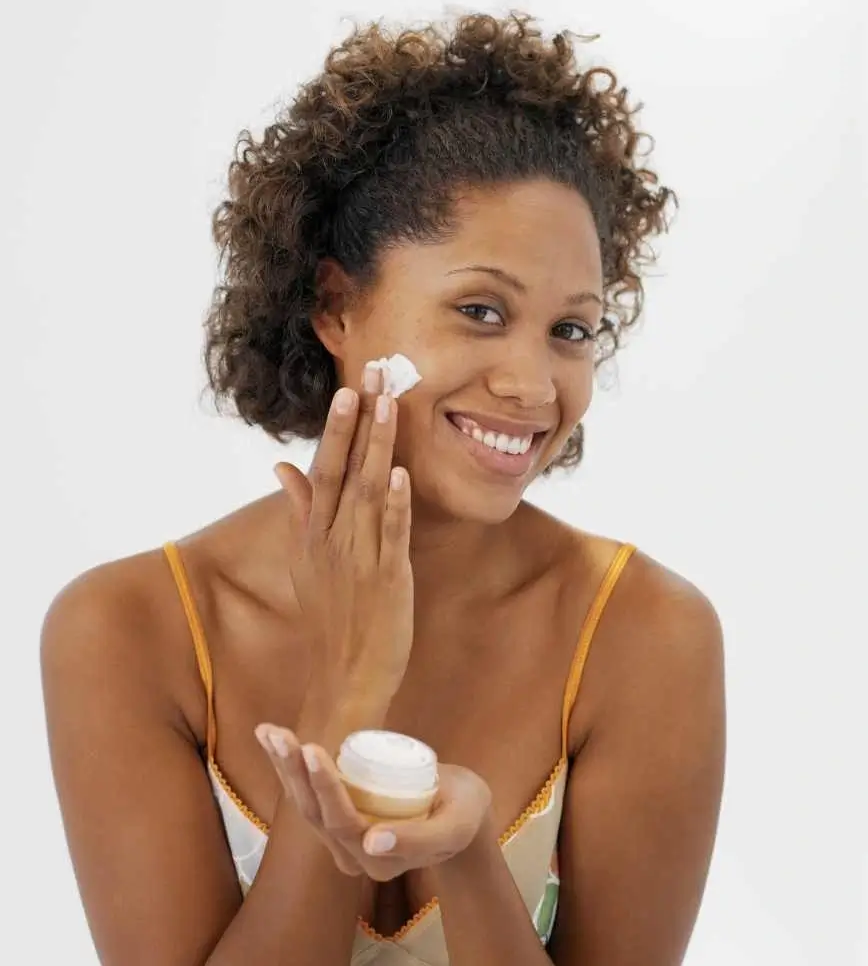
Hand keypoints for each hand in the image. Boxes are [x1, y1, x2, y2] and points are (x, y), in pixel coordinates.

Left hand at [255, 723, 492, 881]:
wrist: (462, 814)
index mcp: (378, 861)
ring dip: (284, 767)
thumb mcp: (454, 826)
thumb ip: (420, 838)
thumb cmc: (463, 814)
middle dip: (294, 772)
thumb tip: (371, 841)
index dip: (324, 787)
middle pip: (314, 813)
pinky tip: (274, 742)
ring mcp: (341, 840)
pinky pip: (309, 796)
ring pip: (305, 805)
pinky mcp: (338, 820)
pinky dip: (290, 768)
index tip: (314, 749)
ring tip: (268, 733)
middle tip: (280, 734)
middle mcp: (351, 856)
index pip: (341, 822)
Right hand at [274, 366, 413, 722]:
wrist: (345, 678)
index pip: (323, 468)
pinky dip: (393, 505)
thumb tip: (281, 467)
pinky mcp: (387, 580)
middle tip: (371, 375)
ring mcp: (358, 558)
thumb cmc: (331, 617)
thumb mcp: (307, 561)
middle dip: (356, 421)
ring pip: (366, 492)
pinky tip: (399, 475)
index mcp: (314, 533)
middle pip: (342, 469)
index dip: (336, 427)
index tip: (348, 386)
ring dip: (377, 447)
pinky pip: (390, 536)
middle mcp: (332, 540)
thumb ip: (299, 510)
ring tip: (386, 405)